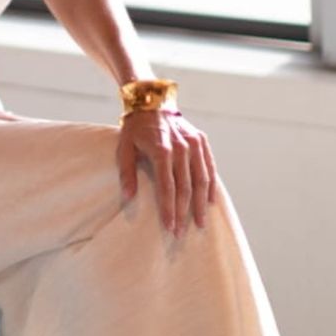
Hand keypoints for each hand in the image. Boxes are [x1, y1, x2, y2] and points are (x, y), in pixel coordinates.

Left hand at [116, 108, 217, 237]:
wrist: (151, 102)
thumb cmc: (134, 129)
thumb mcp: (124, 148)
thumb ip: (127, 173)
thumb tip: (128, 197)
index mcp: (161, 150)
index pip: (167, 187)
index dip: (168, 209)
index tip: (169, 227)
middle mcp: (181, 147)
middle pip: (185, 187)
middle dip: (183, 212)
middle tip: (181, 233)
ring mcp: (194, 143)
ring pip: (201, 179)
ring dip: (200, 203)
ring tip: (200, 223)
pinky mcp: (201, 140)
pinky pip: (209, 167)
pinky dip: (211, 185)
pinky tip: (210, 201)